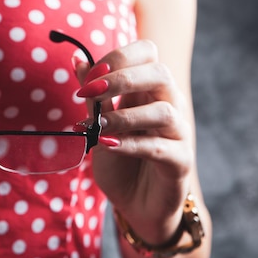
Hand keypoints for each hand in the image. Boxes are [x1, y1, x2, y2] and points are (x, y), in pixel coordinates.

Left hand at [74, 40, 193, 240]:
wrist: (136, 204)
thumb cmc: (120, 160)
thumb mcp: (99, 125)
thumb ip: (93, 95)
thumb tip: (77, 58)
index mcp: (148, 91)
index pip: (148, 53)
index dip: (119, 57)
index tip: (88, 76)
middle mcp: (169, 106)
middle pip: (160, 73)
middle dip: (122, 78)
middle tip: (89, 92)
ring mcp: (178, 134)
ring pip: (164, 111)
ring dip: (124, 116)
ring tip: (96, 126)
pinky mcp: (180, 162)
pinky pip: (161, 148)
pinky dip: (132, 145)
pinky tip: (108, 145)